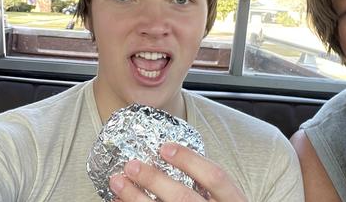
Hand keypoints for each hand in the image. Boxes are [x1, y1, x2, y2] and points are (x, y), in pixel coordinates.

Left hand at [109, 143, 245, 201]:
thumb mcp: (227, 201)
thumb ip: (208, 187)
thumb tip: (175, 159)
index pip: (215, 177)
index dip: (189, 160)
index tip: (164, 148)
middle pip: (183, 198)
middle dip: (154, 180)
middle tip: (131, 165)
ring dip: (135, 198)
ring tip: (118, 183)